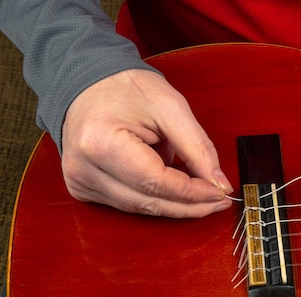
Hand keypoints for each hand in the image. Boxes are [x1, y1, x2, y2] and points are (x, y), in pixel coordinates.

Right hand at [61, 69, 232, 217]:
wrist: (86, 83)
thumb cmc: (125, 88)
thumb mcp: (170, 108)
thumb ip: (198, 148)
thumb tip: (220, 184)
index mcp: (101, 144)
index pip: (156, 183)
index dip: (193, 193)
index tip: (220, 192)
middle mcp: (84, 170)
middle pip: (149, 203)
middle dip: (189, 205)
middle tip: (219, 201)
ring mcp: (81, 182)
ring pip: (141, 209)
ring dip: (175, 204)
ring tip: (203, 192)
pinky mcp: (84, 188)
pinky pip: (129, 204)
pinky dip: (156, 198)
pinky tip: (174, 187)